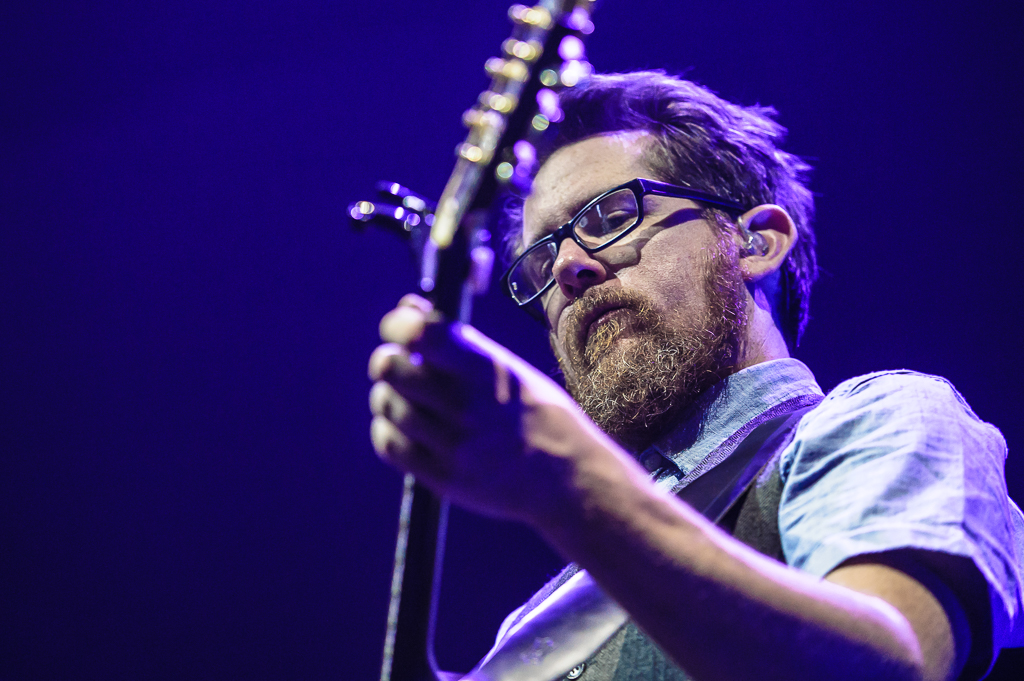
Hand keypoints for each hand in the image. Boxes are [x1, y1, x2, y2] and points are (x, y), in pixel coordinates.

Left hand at [367, 294, 611, 523]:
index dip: (397, 324)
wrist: (569, 478)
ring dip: (389, 396)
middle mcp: (468, 405)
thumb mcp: (510, 368)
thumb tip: (409, 306)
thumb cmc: (538, 414)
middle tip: (400, 365)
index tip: (398, 329)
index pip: (421, 334)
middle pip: (389, 367)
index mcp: (487, 370)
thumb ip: (459, 341)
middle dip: (388, 360)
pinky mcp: (443, 478)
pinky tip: (406, 427)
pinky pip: (389, 444)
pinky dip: (388, 430)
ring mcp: (454, 444)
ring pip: (385, 403)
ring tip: (410, 400)